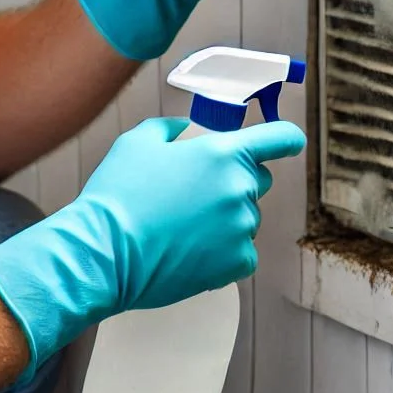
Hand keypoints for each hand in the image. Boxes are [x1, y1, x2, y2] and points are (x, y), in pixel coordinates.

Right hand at [0, 116, 305, 380]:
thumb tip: (185, 132)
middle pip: (258, 180)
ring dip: (226, 220)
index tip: (290, 143)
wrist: (102, 253)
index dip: (287, 138)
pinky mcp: (235, 263)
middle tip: (198, 194)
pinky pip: (243, 253)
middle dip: (237, 181)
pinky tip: (192, 251)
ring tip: (183, 228)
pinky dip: (224, 252)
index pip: (280, 138)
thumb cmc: (118, 194)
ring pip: (246, 218)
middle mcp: (239, 189)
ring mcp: (240, 228)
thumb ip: (172, 128)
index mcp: (223, 153)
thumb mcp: (139, 141)